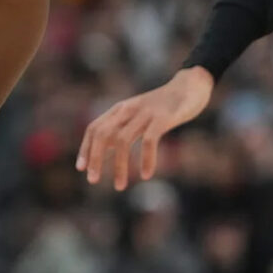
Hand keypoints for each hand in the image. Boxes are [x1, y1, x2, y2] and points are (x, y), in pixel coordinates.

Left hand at [76, 66, 213, 189]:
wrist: (190, 86)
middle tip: (93, 180)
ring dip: (118, 166)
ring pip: (122, 141)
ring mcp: (145, 113)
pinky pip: (149, 141)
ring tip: (119, 186)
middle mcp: (128, 109)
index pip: (94, 128)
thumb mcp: (138, 116)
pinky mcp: (163, 118)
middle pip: (102, 134)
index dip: (86, 148)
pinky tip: (146, 175)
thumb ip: (122, 130)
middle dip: (95, 158)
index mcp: (120, 109)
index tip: (81, 168)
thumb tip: (105, 153)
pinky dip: (146, 160)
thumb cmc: (163, 106)